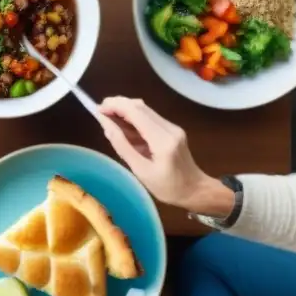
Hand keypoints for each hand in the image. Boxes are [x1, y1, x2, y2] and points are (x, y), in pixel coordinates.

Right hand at [97, 97, 233, 215]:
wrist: (197, 190)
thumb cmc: (168, 188)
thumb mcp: (141, 171)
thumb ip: (122, 146)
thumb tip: (106, 124)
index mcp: (162, 140)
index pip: (136, 112)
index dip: (115, 106)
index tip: (98, 110)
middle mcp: (169, 128)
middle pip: (140, 106)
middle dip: (118, 104)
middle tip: (100, 112)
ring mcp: (172, 127)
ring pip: (144, 109)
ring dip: (125, 110)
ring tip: (109, 119)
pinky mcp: (172, 129)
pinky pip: (149, 117)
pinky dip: (133, 117)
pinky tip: (124, 127)